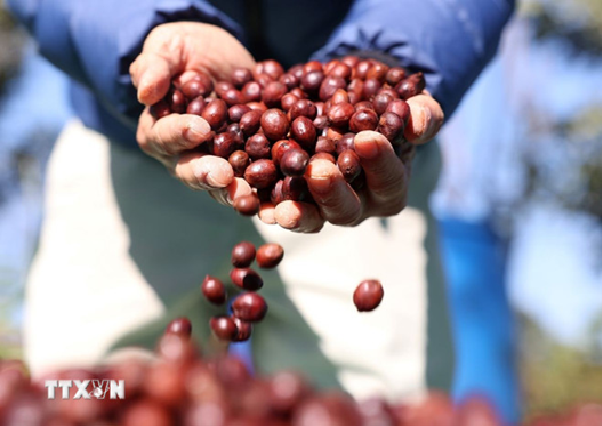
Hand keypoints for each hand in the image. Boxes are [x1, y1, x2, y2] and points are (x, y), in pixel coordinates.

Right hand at [130, 22, 254, 201]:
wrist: (223, 56)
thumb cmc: (187, 50)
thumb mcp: (169, 47)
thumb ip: (155, 66)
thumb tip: (145, 92)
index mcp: (159, 130)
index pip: (164, 137)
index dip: (180, 134)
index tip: (200, 128)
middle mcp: (184, 154)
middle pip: (191, 171)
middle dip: (207, 175)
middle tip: (224, 176)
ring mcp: (216, 162)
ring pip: (220, 185)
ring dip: (233, 192)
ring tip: (248, 196)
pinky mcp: (245, 164)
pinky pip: (252, 181)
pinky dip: (263, 191)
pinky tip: (276, 196)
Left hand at [258, 94, 443, 232]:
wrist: (350, 102)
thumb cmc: (386, 107)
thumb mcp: (410, 106)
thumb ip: (422, 115)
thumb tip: (418, 124)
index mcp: (388, 187)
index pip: (387, 180)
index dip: (380, 163)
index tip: (366, 137)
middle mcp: (355, 204)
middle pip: (345, 210)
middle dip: (332, 192)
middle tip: (318, 170)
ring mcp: (319, 205)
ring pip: (308, 216)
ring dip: (294, 213)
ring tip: (280, 209)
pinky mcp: (287, 197)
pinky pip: (274, 206)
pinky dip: (261, 204)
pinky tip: (246, 198)